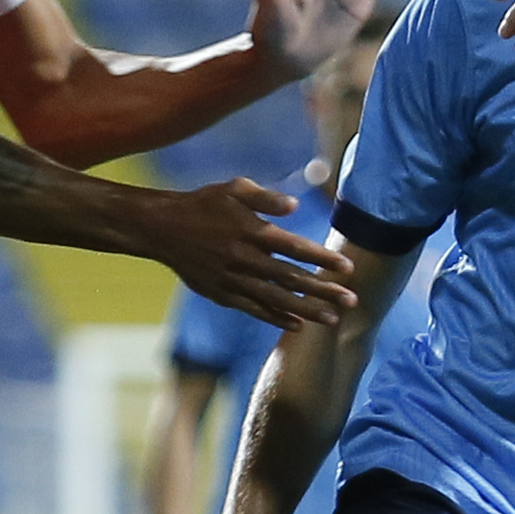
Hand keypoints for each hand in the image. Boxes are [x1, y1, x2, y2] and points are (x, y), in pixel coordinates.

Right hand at [139, 178, 358, 327]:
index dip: (323, 259)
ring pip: (276, 299)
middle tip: (352, 301)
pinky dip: (276, 317)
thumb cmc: (203, 203)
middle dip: (324, 291)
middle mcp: (245, 259)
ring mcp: (233, 279)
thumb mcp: (233, 188)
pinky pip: (254, 309)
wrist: (162, 228)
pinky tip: (297, 325)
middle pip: (292, 279)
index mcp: (252, 232)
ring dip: (307, 310)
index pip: (296, 249)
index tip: (348, 268)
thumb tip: (294, 205)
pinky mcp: (222, 293)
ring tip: (333, 320)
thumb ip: (265, 197)